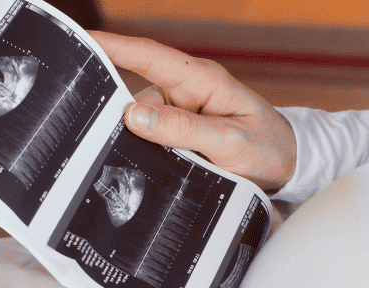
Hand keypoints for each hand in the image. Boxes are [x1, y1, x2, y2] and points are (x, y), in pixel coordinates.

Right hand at [88, 31, 296, 191]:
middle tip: (106, 138)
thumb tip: (134, 115)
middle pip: (136, 94)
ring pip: (140, 123)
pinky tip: (155, 168)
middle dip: (119, 114)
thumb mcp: (230, 141)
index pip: (149, 56)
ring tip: (161, 164)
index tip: (81, 39)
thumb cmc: (267, 147)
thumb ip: (184, 129)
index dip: (113, 46)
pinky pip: (151, 139)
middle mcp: (186, 92)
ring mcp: (181, 114)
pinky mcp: (179, 134)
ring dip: (139, 143)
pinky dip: (147, 153)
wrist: (287, 166)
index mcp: (201, 80)